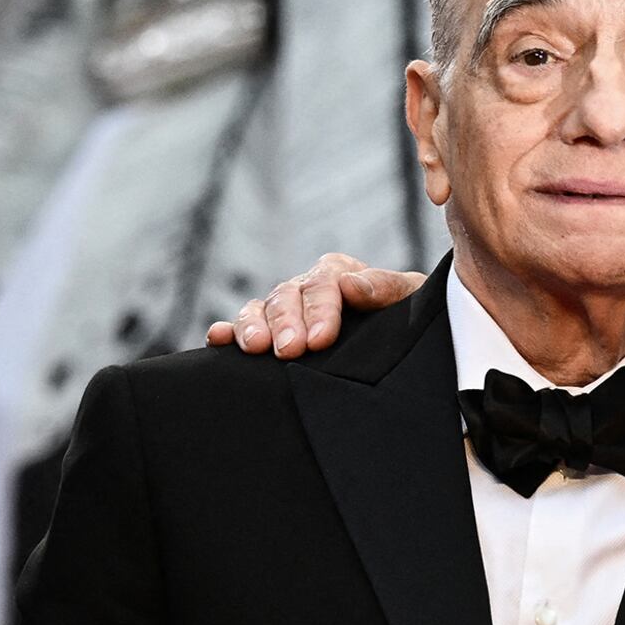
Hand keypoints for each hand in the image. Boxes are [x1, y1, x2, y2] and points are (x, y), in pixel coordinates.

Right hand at [204, 251, 423, 355]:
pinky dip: (226, 332)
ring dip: (253, 327)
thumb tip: (351, 285)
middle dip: (286, 324)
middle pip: (287, 297)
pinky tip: (216, 338)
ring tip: (255, 348)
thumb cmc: (404, 319)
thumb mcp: (408, 298)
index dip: (320, 311)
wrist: (397, 344)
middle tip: (289, 350)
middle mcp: (304, 287)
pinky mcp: (266, 334)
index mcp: (337, 273)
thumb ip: (386, 288)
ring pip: (260, 310)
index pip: (323, 284)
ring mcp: (282, 311)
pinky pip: (239, 328)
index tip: (320, 339)